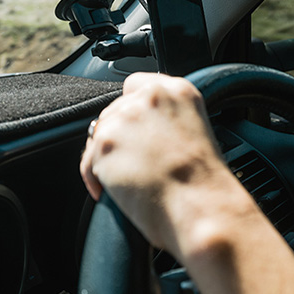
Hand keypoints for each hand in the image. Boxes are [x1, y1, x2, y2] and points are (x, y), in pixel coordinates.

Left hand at [79, 72, 293, 293]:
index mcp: (178, 92)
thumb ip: (169, 120)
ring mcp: (125, 118)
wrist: (201, 208)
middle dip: (119, 137)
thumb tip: (143, 131)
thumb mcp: (196, 134)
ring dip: (106, 157)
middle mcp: (150, 98)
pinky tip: (110, 192)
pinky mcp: (105, 143)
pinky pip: (88, 161)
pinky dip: (94, 178)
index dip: (131, 108)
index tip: (133, 127)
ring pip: (99, 135)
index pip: (137, 84)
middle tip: (132, 163)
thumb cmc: (205, 185)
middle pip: (114, 110)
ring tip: (122, 181)